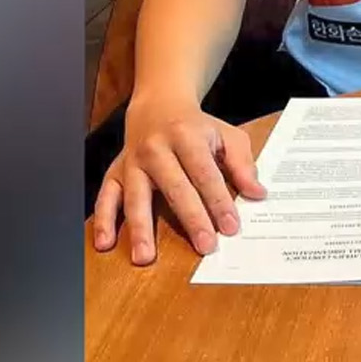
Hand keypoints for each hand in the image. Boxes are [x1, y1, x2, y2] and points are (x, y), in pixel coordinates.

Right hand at [92, 94, 264, 263]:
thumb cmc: (197, 126)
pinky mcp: (116, 171)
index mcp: (186, 135)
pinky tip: (105, 243)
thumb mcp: (226, 135)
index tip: (231, 227)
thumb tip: (257, 193)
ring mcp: (133, 161)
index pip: (205, 173)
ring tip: (145, 258)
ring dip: (140, 228)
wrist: (158, 103)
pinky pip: (106, 196)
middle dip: (191, 218)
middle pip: (175, 187)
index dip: (218, 201)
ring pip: (136, 197)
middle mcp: (156, 148)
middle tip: (205, 247)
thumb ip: (242, 164)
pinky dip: (103, 220)